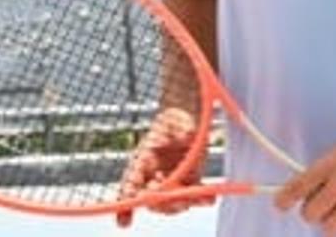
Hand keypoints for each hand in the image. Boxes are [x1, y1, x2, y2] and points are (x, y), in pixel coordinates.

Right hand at [116, 107, 209, 227]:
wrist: (186, 118)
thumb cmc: (175, 119)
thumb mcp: (175, 122)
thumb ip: (180, 131)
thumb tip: (186, 136)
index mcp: (141, 163)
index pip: (130, 186)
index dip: (126, 203)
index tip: (126, 218)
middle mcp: (153, 176)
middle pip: (152, 200)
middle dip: (162, 203)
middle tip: (177, 199)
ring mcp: (172, 181)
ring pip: (172, 202)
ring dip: (182, 203)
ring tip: (196, 199)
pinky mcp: (190, 180)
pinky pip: (193, 195)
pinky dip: (200, 199)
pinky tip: (209, 199)